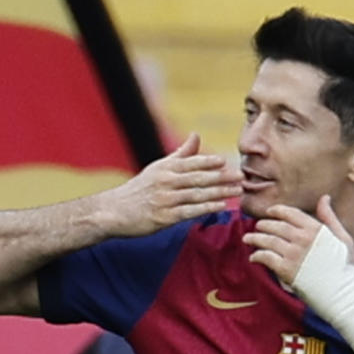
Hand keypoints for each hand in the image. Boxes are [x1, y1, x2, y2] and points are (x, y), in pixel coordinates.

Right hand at [96, 134, 242, 237]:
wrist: (113, 212)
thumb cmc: (138, 189)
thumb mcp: (157, 168)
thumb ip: (180, 154)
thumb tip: (197, 135)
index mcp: (164, 169)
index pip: (190, 163)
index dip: (208, 162)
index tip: (226, 162)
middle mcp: (165, 182)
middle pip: (197, 178)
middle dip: (221, 177)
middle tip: (241, 175)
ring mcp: (164, 200)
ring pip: (196, 195)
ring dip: (219, 192)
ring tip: (237, 191)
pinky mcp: (163, 218)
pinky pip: (189, 212)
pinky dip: (205, 208)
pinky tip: (221, 206)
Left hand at [243, 197, 350, 293]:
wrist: (342, 293)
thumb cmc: (345, 266)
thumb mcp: (343, 238)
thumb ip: (329, 217)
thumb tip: (324, 198)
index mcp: (316, 229)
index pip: (291, 213)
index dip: (277, 210)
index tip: (269, 211)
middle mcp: (303, 239)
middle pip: (276, 226)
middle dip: (264, 224)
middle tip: (257, 226)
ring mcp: (293, 254)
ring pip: (268, 240)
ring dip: (255, 238)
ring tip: (247, 238)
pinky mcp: (286, 269)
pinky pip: (266, 258)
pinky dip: (257, 256)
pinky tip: (253, 257)